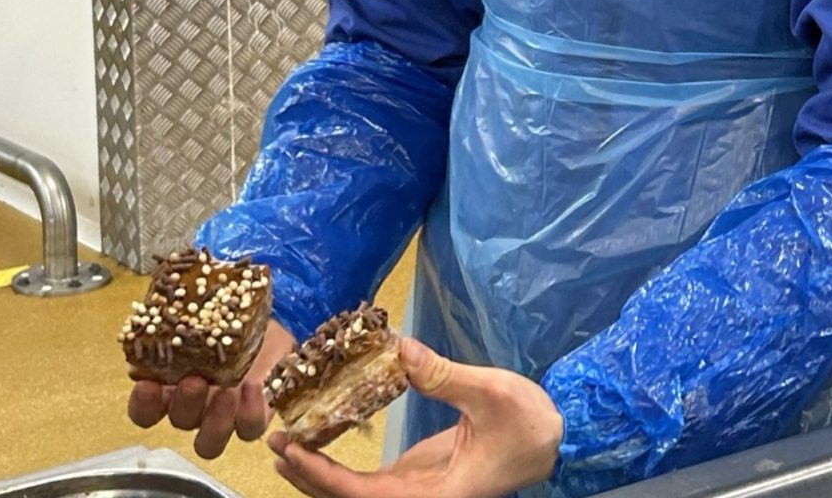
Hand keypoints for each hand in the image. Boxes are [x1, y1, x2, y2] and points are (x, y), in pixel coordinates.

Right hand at [128, 318, 296, 457]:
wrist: (270, 330)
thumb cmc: (231, 320)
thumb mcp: (211, 312)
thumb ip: (190, 312)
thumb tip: (171, 290)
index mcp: (174, 387)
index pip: (145, 411)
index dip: (143, 404)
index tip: (146, 383)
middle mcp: (196, 407)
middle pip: (180, 421)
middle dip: (185, 403)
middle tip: (194, 380)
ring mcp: (224, 417)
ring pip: (209, 441)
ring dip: (215, 420)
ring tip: (226, 391)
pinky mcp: (254, 417)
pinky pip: (249, 430)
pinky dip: (250, 412)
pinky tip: (253, 387)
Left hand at [268, 338, 563, 497]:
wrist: (556, 439)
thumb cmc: (529, 422)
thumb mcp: (492, 393)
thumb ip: (444, 375)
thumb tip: (398, 348)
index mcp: (437, 496)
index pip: (364, 496)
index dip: (323, 478)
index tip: (292, 451)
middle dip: (309, 477)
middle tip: (274, 441)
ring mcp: (420, 489)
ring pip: (358, 494)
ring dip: (320, 474)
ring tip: (287, 445)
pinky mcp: (422, 477)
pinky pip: (372, 480)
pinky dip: (343, 466)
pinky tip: (325, 441)